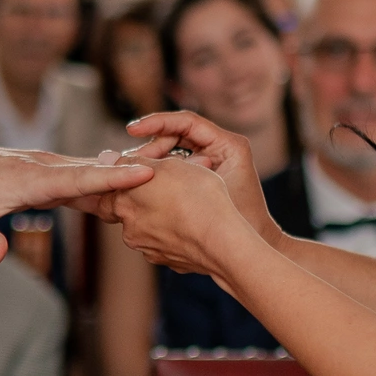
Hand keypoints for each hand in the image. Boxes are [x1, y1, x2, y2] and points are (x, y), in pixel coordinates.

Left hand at [0, 135, 151, 266]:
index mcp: (28, 178)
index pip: (80, 177)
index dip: (115, 176)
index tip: (149, 171)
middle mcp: (38, 166)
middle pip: (93, 169)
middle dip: (131, 169)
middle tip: (175, 168)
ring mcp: (36, 165)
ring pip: (85, 168)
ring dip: (118, 171)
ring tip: (160, 173)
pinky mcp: (32, 171)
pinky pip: (74, 172)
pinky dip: (97, 175)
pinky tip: (114, 181)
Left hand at [110, 151, 238, 274]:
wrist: (222, 239)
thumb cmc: (196, 196)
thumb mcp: (167, 166)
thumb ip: (135, 163)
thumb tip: (110, 159)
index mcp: (124, 205)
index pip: (105, 198)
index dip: (121, 187)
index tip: (140, 181)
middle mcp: (131, 231)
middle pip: (129, 214)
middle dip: (144, 203)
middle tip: (168, 190)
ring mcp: (150, 249)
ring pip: (150, 229)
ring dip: (162, 218)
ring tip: (188, 204)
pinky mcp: (169, 262)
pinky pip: (169, 244)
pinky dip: (177, 234)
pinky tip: (195, 224)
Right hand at [123, 108, 279, 243]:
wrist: (248, 253)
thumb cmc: (235, 222)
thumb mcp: (200, 189)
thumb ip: (169, 170)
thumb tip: (127, 160)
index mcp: (228, 145)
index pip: (186, 122)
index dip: (156, 122)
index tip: (131, 129)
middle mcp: (221, 150)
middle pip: (176, 137)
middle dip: (150, 147)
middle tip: (127, 162)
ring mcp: (212, 165)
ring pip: (172, 155)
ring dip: (153, 164)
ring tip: (131, 177)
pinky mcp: (204, 180)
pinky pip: (176, 171)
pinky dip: (160, 177)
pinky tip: (142, 188)